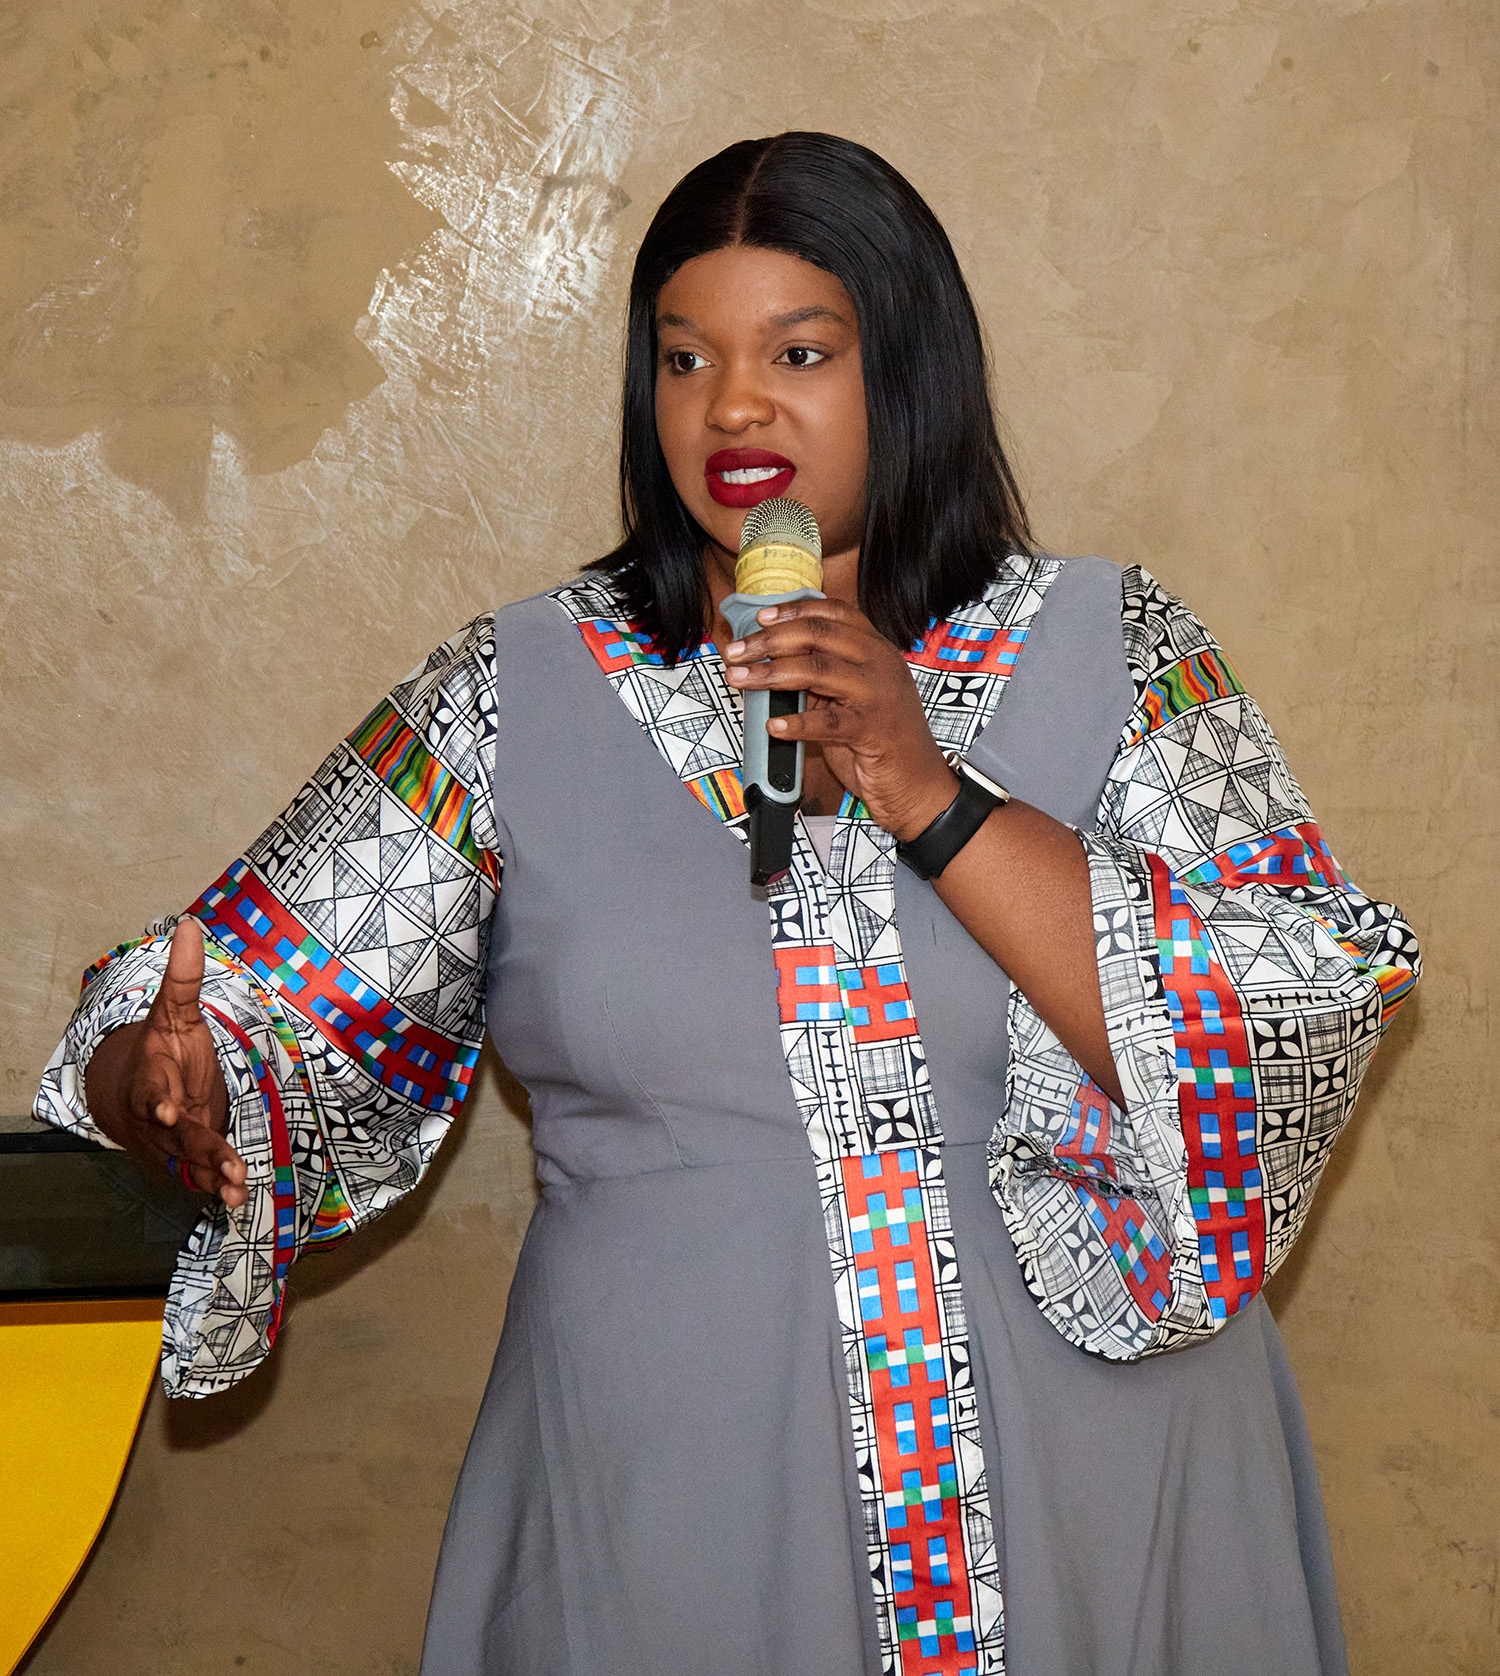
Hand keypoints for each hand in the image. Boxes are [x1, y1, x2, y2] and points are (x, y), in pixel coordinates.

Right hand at [84, 920, 247, 1206]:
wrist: (132, 1093)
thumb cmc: (161, 1049)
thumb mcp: (173, 1011)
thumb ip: (183, 977)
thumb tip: (189, 925)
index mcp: (153, 1079)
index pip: (153, 1093)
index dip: (159, 1103)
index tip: (169, 1111)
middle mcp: (159, 1117)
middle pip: (180, 1136)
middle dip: (202, 1150)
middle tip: (226, 1166)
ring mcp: (172, 1142)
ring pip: (191, 1163)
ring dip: (213, 1177)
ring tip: (236, 1193)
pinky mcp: (188, 1158)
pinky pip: (201, 1175)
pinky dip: (217, 1188)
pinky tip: (238, 1200)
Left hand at [723, 597, 958, 838]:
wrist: (919, 784)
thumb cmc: (884, 740)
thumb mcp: (855, 696)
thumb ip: (825, 676)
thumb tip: (775, 663)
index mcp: (877, 649)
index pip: (834, 614)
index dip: (795, 610)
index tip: (762, 617)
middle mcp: (879, 664)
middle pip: (818, 636)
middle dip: (770, 640)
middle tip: (738, 652)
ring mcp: (877, 695)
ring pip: (817, 671)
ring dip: (771, 674)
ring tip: (741, 680)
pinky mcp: (871, 730)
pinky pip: (827, 723)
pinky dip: (797, 723)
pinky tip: (774, 726)